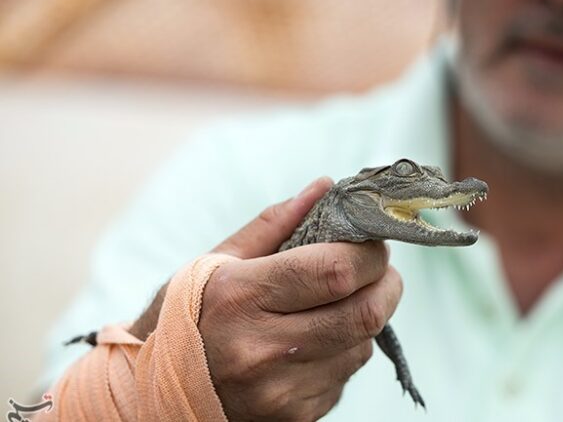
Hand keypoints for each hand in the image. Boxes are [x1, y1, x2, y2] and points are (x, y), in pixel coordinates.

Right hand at [200, 177, 401, 421]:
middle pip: (365, 313)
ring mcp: (280, 391)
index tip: (371, 243)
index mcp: (241, 297)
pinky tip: (316, 341)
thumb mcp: (214, 262)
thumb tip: (326, 187)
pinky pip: (345, 376)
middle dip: (386, 284)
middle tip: (377, 270)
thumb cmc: (184, 318)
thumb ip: (275, 224)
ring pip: (362, 345)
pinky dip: (344, 351)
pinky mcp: (294, 418)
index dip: (370, 253)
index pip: (336, 270)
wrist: (152, 396)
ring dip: (365, 318)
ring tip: (338, 304)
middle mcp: (263, 349)